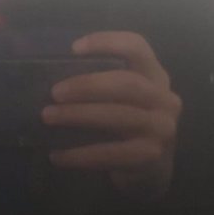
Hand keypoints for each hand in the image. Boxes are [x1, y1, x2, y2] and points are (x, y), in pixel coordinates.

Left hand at [42, 31, 181, 198]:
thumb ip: (101, 86)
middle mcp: (164, 99)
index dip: (108, 42)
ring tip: (48, 117)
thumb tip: (50, 77)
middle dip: (87, 85)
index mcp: (155, 76)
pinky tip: (58, 156)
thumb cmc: (126, 128)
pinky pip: (111, 153)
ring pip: (118, 116)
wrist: (151, 172)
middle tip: (54, 92)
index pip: (137, 47)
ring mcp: (162, 128)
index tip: (74, 48)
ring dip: (78, 115)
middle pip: (127, 83)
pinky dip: (81, 154)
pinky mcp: (151, 156)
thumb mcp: (121, 101)